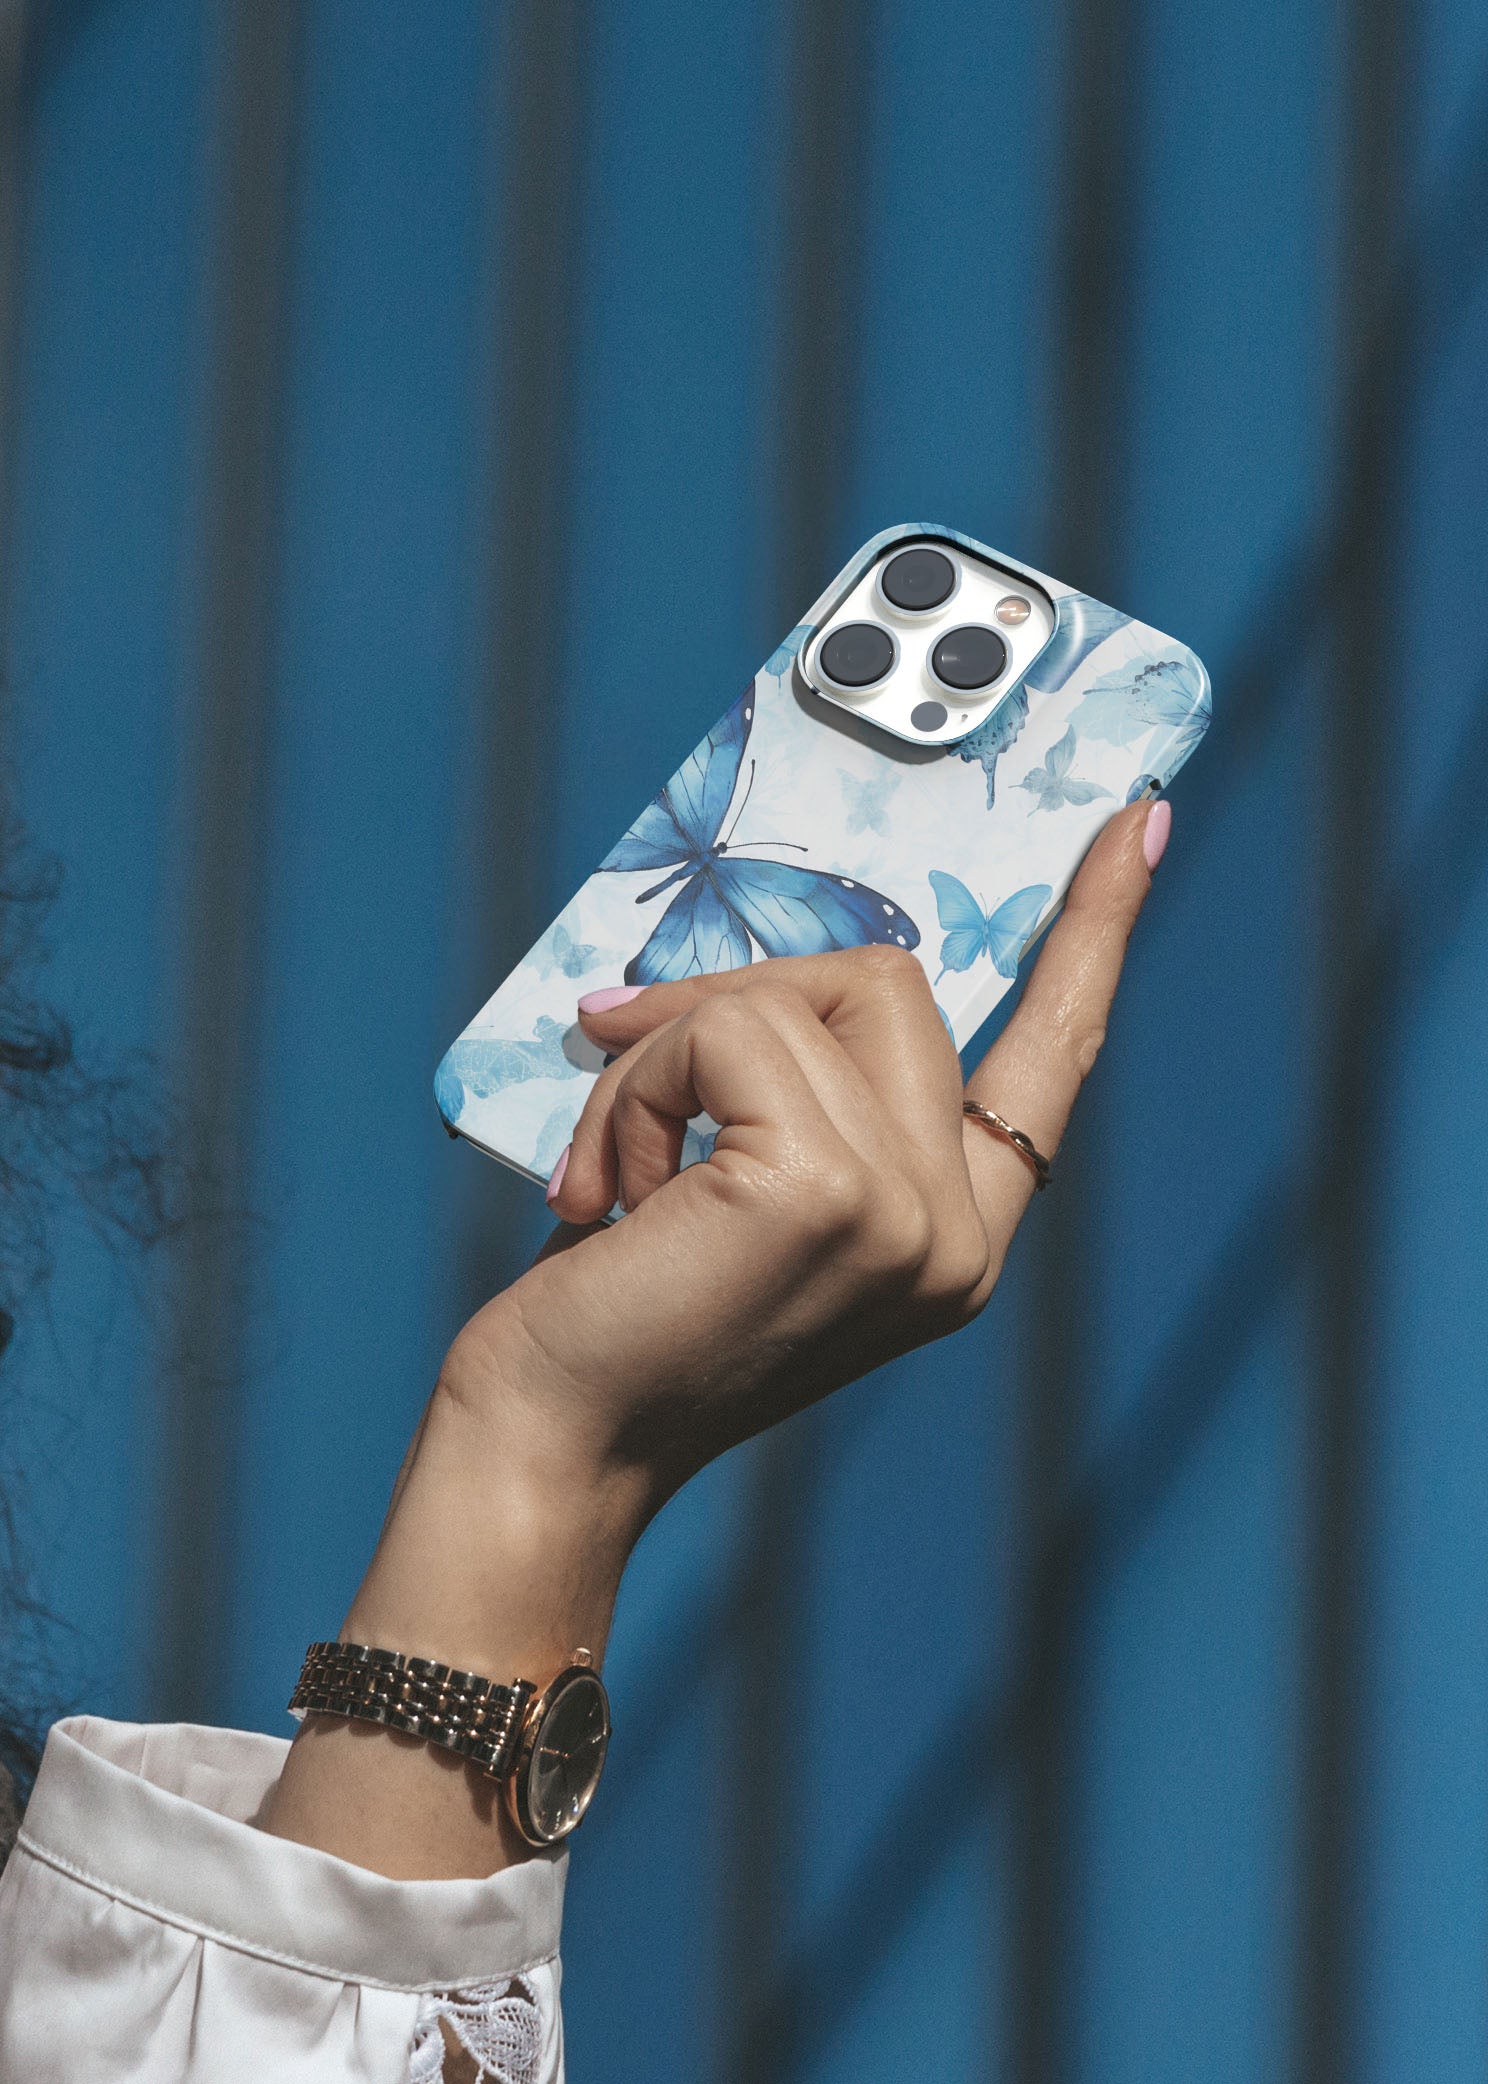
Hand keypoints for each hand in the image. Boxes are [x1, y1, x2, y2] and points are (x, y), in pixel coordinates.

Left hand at [265, 799, 1168, 1878]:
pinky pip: (727, 1031)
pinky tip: (607, 1194)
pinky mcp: (831, 1193)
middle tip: (630, 1077)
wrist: (550, 1445)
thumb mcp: (741, 1179)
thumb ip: (799, 1084)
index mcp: (954, 1230)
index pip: (1053, 1056)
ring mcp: (910, 1214)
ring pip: (796, 992)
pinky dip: (637, 1082)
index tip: (1141, 822)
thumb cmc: (624, 1310)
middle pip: (885, 979)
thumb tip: (775, 960)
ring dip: (663, 1052)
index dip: (1095, 932)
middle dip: (734, 1002)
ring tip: (613, 1174)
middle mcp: (959, 1232)